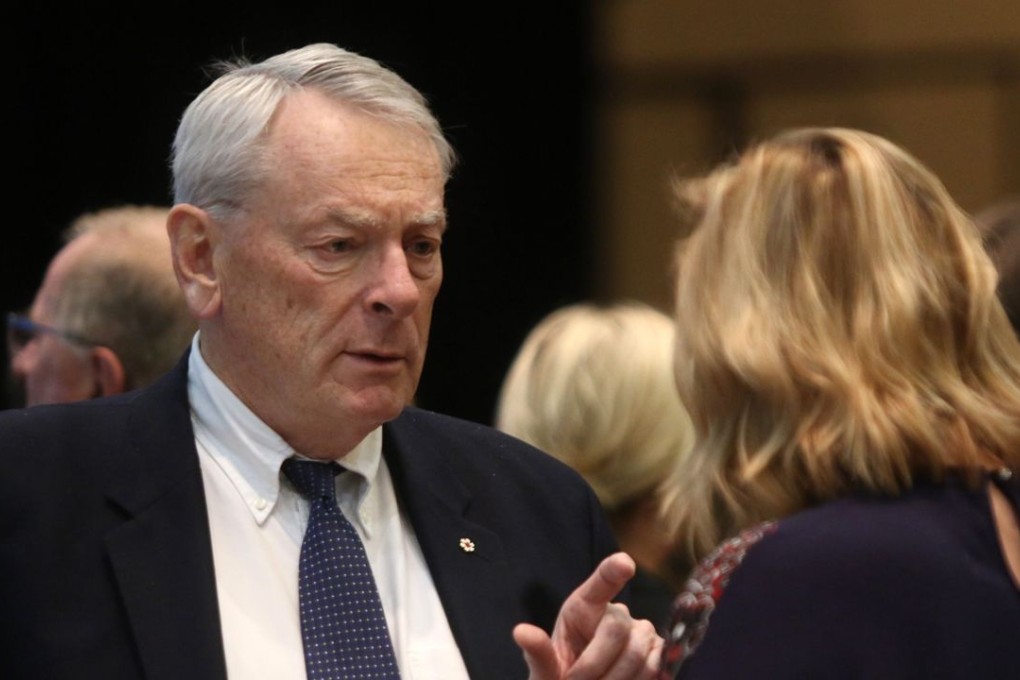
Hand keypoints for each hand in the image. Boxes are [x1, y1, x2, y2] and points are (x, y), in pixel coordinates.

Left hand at [514, 552, 663, 678]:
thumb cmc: (561, 679)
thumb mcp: (545, 670)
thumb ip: (538, 653)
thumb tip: (521, 632)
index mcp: (585, 607)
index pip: (602, 581)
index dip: (613, 570)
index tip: (624, 563)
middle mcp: (617, 613)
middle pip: (616, 629)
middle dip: (594, 665)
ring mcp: (642, 633)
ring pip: (637, 655)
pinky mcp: (660, 654)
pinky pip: (656, 669)